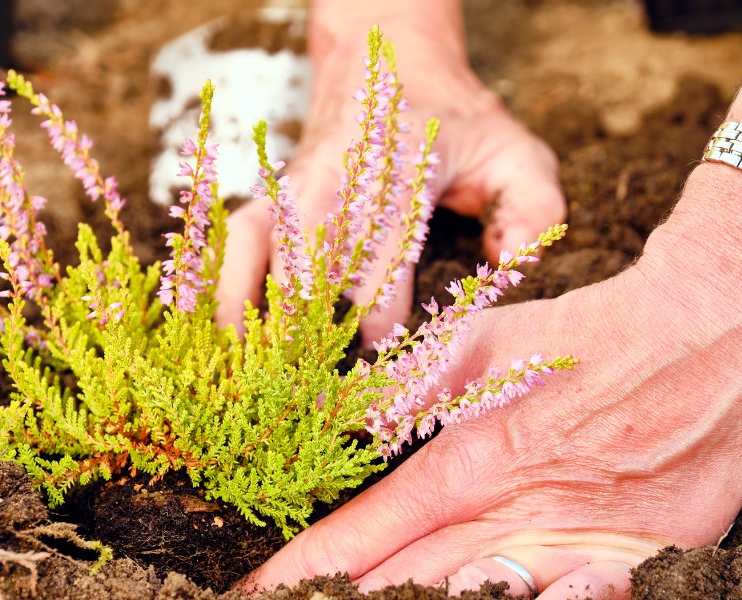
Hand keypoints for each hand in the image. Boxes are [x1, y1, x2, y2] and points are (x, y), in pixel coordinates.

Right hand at [216, 6, 565, 341]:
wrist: (388, 65)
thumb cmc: (455, 125)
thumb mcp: (516, 152)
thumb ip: (532, 207)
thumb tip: (508, 264)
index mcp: (398, 169)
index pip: (381, 252)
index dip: (381, 314)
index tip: (388, 363)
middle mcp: (335, 178)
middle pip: (307, 258)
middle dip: (305, 329)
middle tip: (311, 391)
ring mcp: (294, 186)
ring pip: (256, 249)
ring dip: (250, 312)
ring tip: (247, 373)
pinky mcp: (269, 197)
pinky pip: (229, 241)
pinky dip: (214, 283)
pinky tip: (208, 330)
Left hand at [241, 166, 741, 599]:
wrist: (717, 327)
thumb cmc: (589, 328)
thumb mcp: (482, 339)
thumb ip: (408, 383)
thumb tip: (341, 410)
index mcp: (473, 459)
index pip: (369, 532)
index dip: (306, 569)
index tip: (253, 594)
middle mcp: (521, 514)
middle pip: (414, 586)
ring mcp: (588, 545)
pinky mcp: (650, 559)